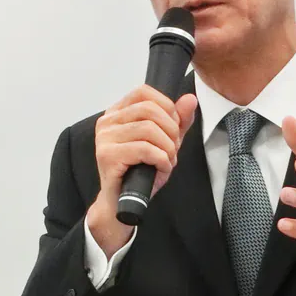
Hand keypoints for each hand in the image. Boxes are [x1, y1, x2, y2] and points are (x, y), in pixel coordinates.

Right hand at [87, 86, 197, 256]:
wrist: (123, 204)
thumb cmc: (141, 171)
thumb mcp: (165, 142)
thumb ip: (178, 120)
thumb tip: (190, 99)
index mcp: (117, 113)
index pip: (144, 92)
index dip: (166, 107)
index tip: (173, 127)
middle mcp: (107, 122)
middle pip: (149, 109)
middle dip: (170, 130)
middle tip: (172, 149)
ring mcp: (105, 138)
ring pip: (149, 129)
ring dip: (167, 148)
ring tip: (167, 160)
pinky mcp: (108, 156)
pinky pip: (145, 149)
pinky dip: (162, 159)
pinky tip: (161, 168)